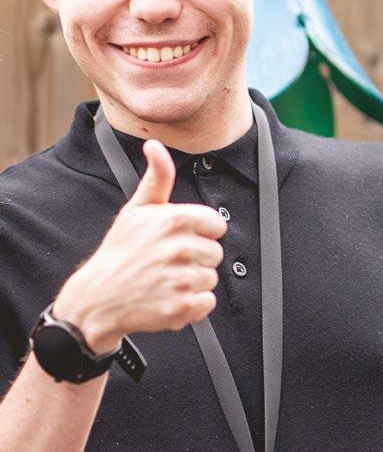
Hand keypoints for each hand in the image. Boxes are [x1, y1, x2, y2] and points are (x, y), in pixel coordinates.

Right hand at [53, 139, 226, 352]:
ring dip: (192, 282)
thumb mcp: (137, 209)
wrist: (96, 299)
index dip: (200, 233)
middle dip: (196, 258)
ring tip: (164, 280)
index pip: (217, 225)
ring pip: (210, 278)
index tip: (177, 239)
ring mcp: (182, 279)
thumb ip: (157, 177)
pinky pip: (206, 303)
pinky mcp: (182, 306)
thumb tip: (155, 145)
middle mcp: (181, 248)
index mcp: (176, 220)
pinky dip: (191, 306)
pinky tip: (167, 298)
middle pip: (216, 253)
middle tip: (167, 262)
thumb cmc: (120, 252)